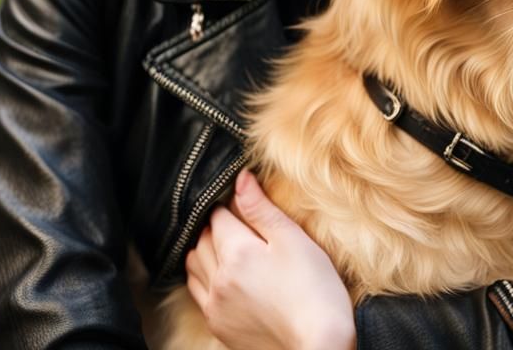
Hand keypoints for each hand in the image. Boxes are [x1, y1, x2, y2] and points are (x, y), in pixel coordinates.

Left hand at [185, 169, 355, 349]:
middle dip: (216, 227)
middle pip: (202, 240)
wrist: (319, 344)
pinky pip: (197, 294)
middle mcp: (218, 279)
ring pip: (193, 267)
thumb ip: (261, 208)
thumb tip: (240, 178)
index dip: (230, 205)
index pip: (218, 216)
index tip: (244, 204)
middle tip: (238, 223)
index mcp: (236, 252)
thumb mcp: (292, 239)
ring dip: (204, 251)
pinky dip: (203, 278)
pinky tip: (224, 277)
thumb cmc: (314, 288)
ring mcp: (216, 306)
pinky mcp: (219, 327)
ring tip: (228, 248)